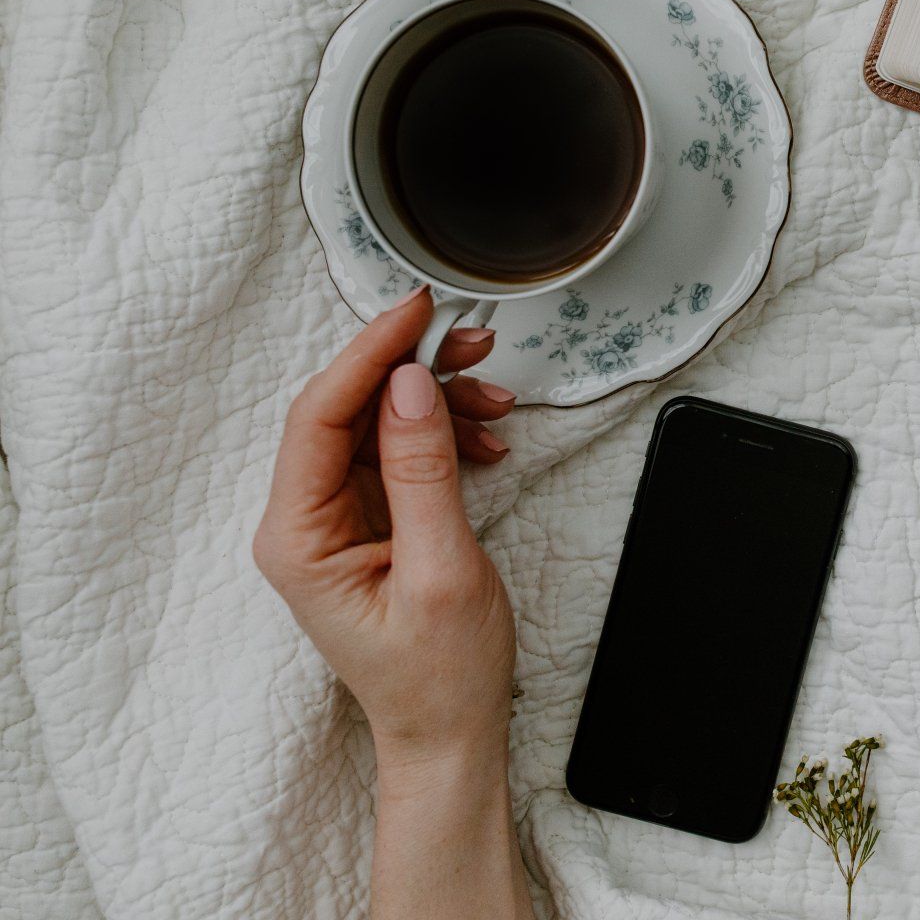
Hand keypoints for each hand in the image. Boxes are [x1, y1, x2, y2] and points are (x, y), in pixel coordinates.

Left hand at [256, 289, 531, 919]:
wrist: (450, 732)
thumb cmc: (440, 674)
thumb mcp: (442, 568)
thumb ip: (423, 471)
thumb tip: (409, 385)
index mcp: (298, 536)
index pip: (320, 414)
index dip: (368, 354)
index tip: (416, 312)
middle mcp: (303, 521)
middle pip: (347, 408)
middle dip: (411, 369)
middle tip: (473, 344)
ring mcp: (335, 519)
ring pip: (378, 423)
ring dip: (438, 401)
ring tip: (496, 401)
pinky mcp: (370, 520)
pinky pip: (400, 450)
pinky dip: (445, 434)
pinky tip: (487, 443)